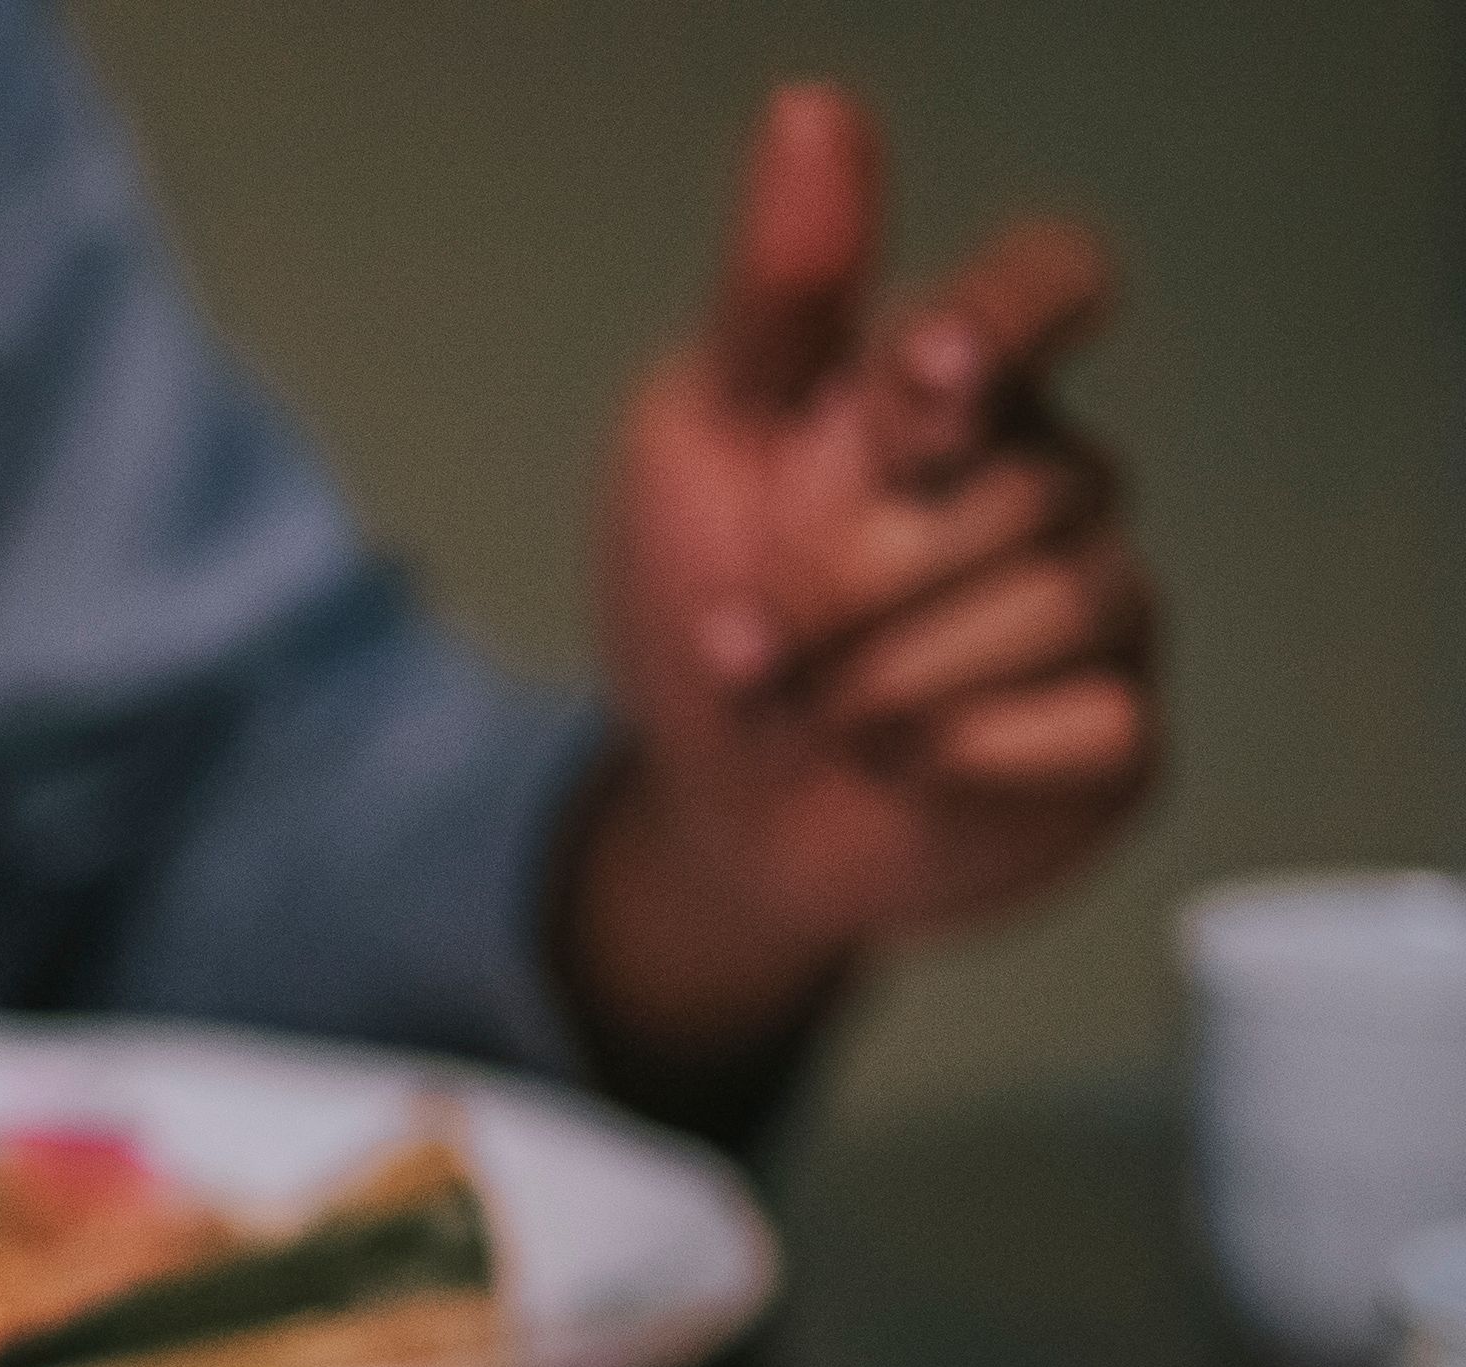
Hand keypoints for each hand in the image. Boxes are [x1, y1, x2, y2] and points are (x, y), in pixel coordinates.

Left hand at [564, 83, 1156, 1119]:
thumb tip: (811, 109)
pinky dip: (952, 753)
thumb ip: (776, 298)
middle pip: (1015, 483)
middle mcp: (1051, 481)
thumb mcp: (699, 441)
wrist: (711, 811)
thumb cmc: (710, 606)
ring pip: (1046, 606)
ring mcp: (1100, 605)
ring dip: (877, 679)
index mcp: (956, 394)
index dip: (1010, 318)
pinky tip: (895, 764)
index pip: (1052, 284)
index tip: (916, 380)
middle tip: (750, 644)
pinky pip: (1075, 723)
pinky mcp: (1113, 732)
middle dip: (846, 583)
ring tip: (808, 713)